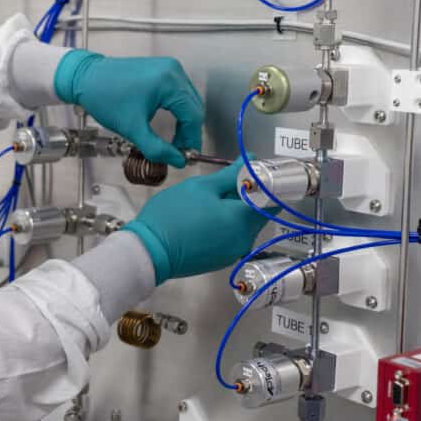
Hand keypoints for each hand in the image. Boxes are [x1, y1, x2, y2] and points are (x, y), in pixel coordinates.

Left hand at [53, 50, 203, 167]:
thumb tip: (177, 160)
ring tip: (173, 141)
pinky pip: (179, 92)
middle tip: (178, 151)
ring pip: (188, 100)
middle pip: (193, 107)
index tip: (184, 156)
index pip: (193, 116)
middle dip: (188, 132)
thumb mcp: (132, 128)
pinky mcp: (162, 69)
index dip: (191, 140)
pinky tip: (169, 123)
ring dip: (184, 121)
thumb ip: (156, 148)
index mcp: (168, 82)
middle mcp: (173, 70)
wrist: (85, 78)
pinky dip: (177, 110)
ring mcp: (168, 67)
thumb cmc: (104, 97)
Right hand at [122, 161, 276, 284]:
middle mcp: (245, 238)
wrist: (149, 251)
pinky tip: (206, 219)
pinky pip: (233, 238)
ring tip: (211, 201)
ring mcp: (234, 252)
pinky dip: (226, 226)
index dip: (265, 183)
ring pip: (245, 226)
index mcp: (243, 218)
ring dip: (236, 212)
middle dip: (249, 197)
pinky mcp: (222, 261)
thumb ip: (229, 174)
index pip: (271, 199)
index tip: (251, 173)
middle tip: (225, 184)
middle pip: (259, 213)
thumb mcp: (200, 187)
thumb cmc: (173, 214)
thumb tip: (250, 159)